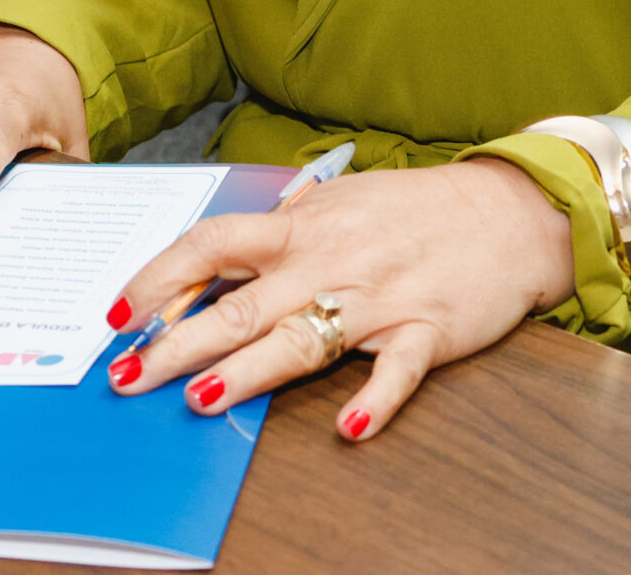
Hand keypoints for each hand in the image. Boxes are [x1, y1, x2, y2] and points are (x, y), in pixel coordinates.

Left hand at [103, 158, 573, 441]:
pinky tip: (349, 426)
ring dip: (252, 369)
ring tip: (204, 398)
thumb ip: (281, 232)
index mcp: (304, 225)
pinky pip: (397, 369)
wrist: (510, 211)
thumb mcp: (339, 204)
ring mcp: (379, 297)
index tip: (119, 311)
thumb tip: (210, 265)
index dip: (160, 276)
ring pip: (303, 337)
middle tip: (129, 377)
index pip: (214, 244)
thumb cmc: (414, 210)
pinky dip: (375, 398)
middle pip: (242, 303)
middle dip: (179, 342)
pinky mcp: (427, 330)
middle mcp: (331, 260)